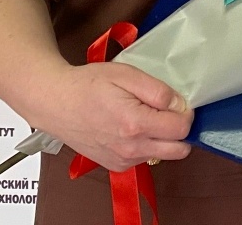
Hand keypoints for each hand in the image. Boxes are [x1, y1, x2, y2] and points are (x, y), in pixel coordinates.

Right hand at [23, 62, 194, 171]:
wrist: (56, 103)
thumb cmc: (89, 85)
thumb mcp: (126, 75)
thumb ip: (157, 91)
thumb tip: (181, 105)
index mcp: (135, 125)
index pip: (182, 128)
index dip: (185, 112)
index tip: (176, 101)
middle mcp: (131, 149)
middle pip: (180, 150)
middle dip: (180, 130)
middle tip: (167, 111)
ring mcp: (123, 161)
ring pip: (163, 154)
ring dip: (163, 138)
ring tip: (144, 116)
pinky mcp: (116, 165)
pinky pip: (145, 158)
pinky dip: (147, 144)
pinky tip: (131, 127)